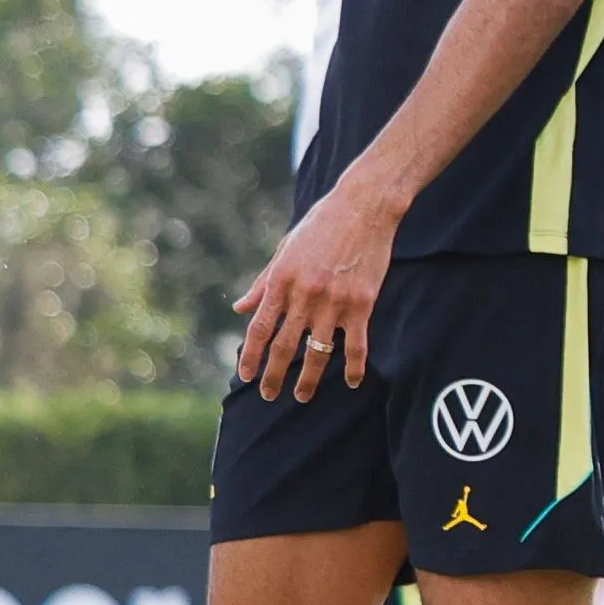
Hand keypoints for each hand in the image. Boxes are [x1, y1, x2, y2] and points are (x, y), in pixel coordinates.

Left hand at [232, 175, 403, 398]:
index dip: (250, 356)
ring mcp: (334, 302)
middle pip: (283, 346)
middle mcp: (304, 296)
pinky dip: (354, 367)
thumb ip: (263, 283)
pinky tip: (352, 382)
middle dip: (273, 375)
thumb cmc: (321, 225)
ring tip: (302, 396)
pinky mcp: (362, 304)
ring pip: (318, 351)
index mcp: (281, 282)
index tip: (246, 375)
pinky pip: (356, 344)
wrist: (363, 208)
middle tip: (269, 395)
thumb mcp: (284, 251)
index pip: (258, 328)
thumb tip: (240, 308)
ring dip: (308, 378)